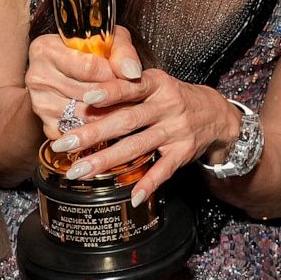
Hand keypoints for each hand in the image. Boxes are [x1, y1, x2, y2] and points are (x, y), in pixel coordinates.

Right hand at [25, 24, 142, 138]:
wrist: (69, 74)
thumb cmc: (91, 53)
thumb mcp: (108, 41)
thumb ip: (122, 52)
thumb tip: (131, 72)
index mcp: (46, 49)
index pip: (88, 68)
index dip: (114, 74)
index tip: (127, 75)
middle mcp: (37, 77)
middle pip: (87, 93)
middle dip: (115, 96)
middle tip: (135, 95)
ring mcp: (40, 105)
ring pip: (86, 115)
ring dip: (112, 113)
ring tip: (127, 105)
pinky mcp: (48, 126)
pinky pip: (82, 131)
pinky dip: (101, 128)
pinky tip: (111, 117)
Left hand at [29, 27, 241, 204]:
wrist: (216, 113)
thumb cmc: (174, 97)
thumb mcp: (155, 84)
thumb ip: (127, 90)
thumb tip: (84, 101)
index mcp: (157, 85)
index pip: (131, 87)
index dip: (109, 92)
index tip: (85, 98)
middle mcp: (167, 106)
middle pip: (127, 121)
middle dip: (92, 133)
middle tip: (64, 144)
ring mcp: (176, 130)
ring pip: (137, 146)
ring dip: (106, 161)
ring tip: (79, 172)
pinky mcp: (183, 152)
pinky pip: (163, 170)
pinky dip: (148, 183)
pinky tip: (132, 196)